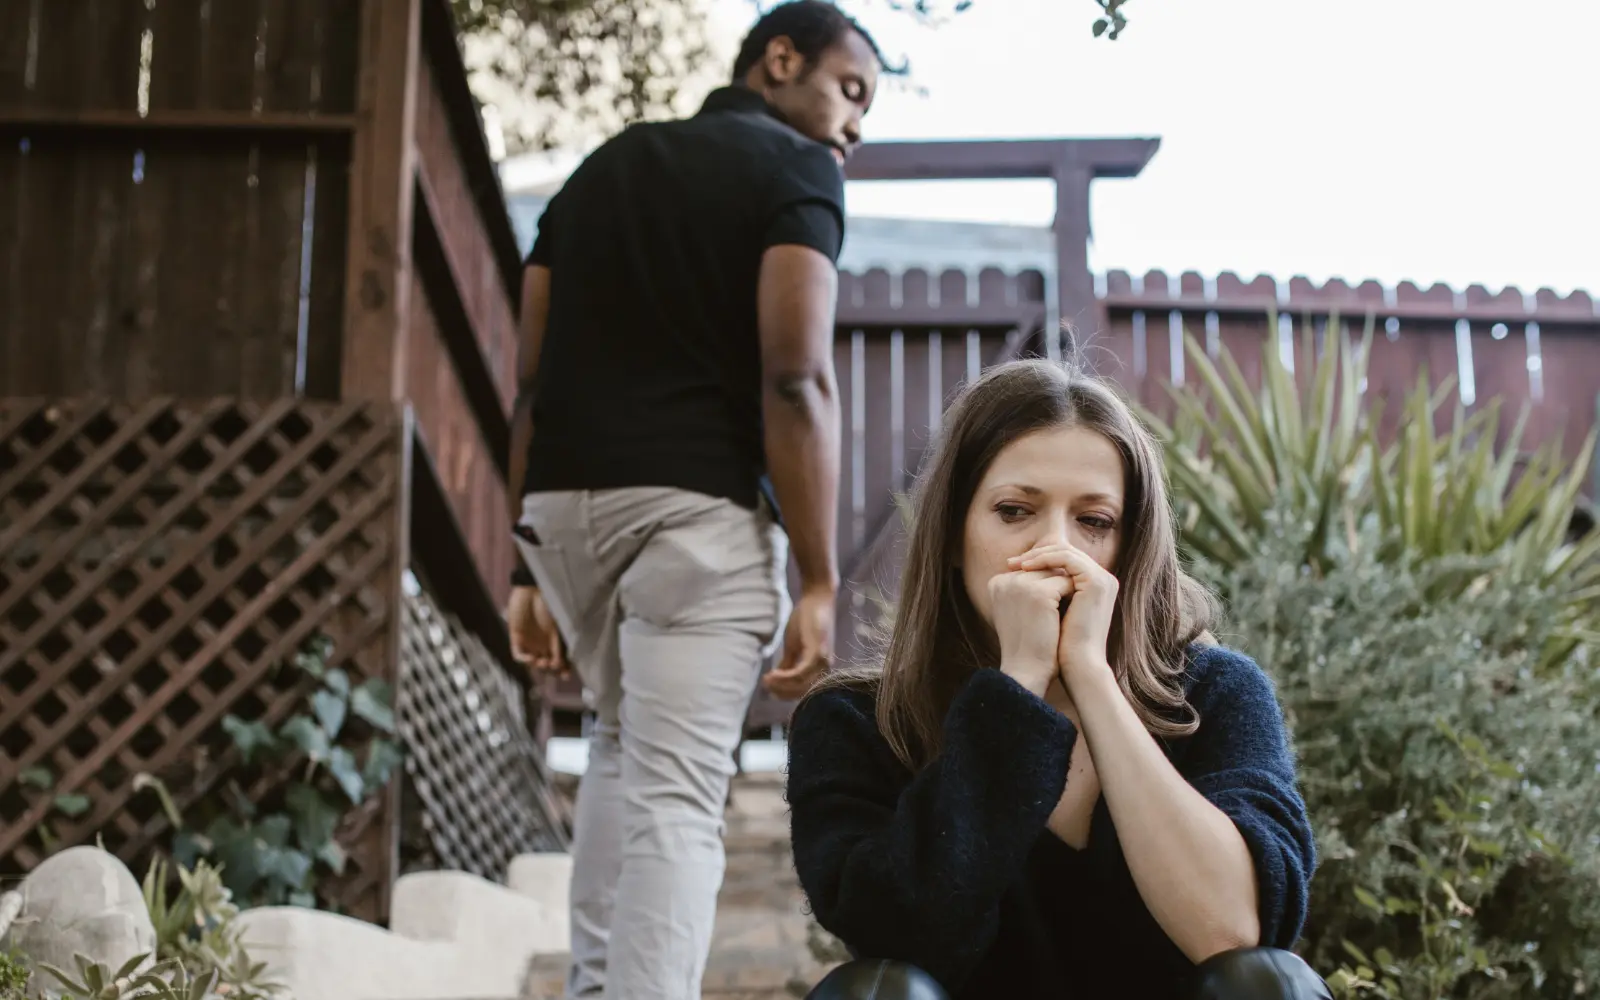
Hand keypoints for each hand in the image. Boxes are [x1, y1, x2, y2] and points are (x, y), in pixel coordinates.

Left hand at [508, 586, 565, 675]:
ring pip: (533, 663)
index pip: (559, 659)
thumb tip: (564, 663)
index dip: (562, 669)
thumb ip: (559, 643)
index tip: (566, 675)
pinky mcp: (516, 638)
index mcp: (554, 639)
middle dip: (550, 670)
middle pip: (546, 664)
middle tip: (554, 668)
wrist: (531, 589)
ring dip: (539, 667)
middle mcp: (541, 643)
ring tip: (544, 663)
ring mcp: (528, 642)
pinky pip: (518, 655)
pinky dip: (525, 660)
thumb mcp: (557, 624)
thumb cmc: (548, 602)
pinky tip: (532, 659)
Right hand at [763, 586, 835, 699]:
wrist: (816, 599)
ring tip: (766, 679)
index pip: (802, 690)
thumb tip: (777, 677)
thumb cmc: (806, 620)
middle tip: (765, 686)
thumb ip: (788, 663)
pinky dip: (786, 677)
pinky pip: (801, 672)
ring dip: (781, 685)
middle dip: (781, 691)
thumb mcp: (794, 646)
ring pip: (801, 684)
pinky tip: (773, 674)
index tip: (769, 690)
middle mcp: (824, 668)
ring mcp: (823, 661)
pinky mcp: (818, 652)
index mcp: (819, 668)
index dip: (785, 693)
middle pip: (801, 691)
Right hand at [987, 565, 1075, 696]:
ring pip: (1057, 573)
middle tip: (1059, 612)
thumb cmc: (1028, 644)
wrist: (1027, 671)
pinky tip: (1069, 615)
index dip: (1047, 586)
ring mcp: (1020, 585)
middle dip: (1057, 586)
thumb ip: (1029, 586)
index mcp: (997, 582)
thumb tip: (1057, 568)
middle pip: (1044, 568)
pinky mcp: (1038, 593)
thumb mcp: (1021, 609)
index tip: (1047, 610)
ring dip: (1066, 591)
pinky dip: (1072, 597)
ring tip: (1063, 614)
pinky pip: (1066, 583)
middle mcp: (1005, 579)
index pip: (1032, 568)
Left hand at [1009, 543, 1117, 690]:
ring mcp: (1102, 579)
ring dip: (1037, 555)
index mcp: (1094, 585)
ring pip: (1065, 551)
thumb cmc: (1060, 644)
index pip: (1064, 560)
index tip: (1013, 567)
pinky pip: (1067, 559)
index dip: (1038, 560)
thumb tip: (1019, 574)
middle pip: (1065, 552)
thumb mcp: (1051, 611)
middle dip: (1036, 554)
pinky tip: (1026, 568)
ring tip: (1016, 565)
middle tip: (1010, 563)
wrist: (1077, 664)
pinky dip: (1045, 559)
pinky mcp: (1096, 582)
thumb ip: (1045, 590)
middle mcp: (1102, 579)